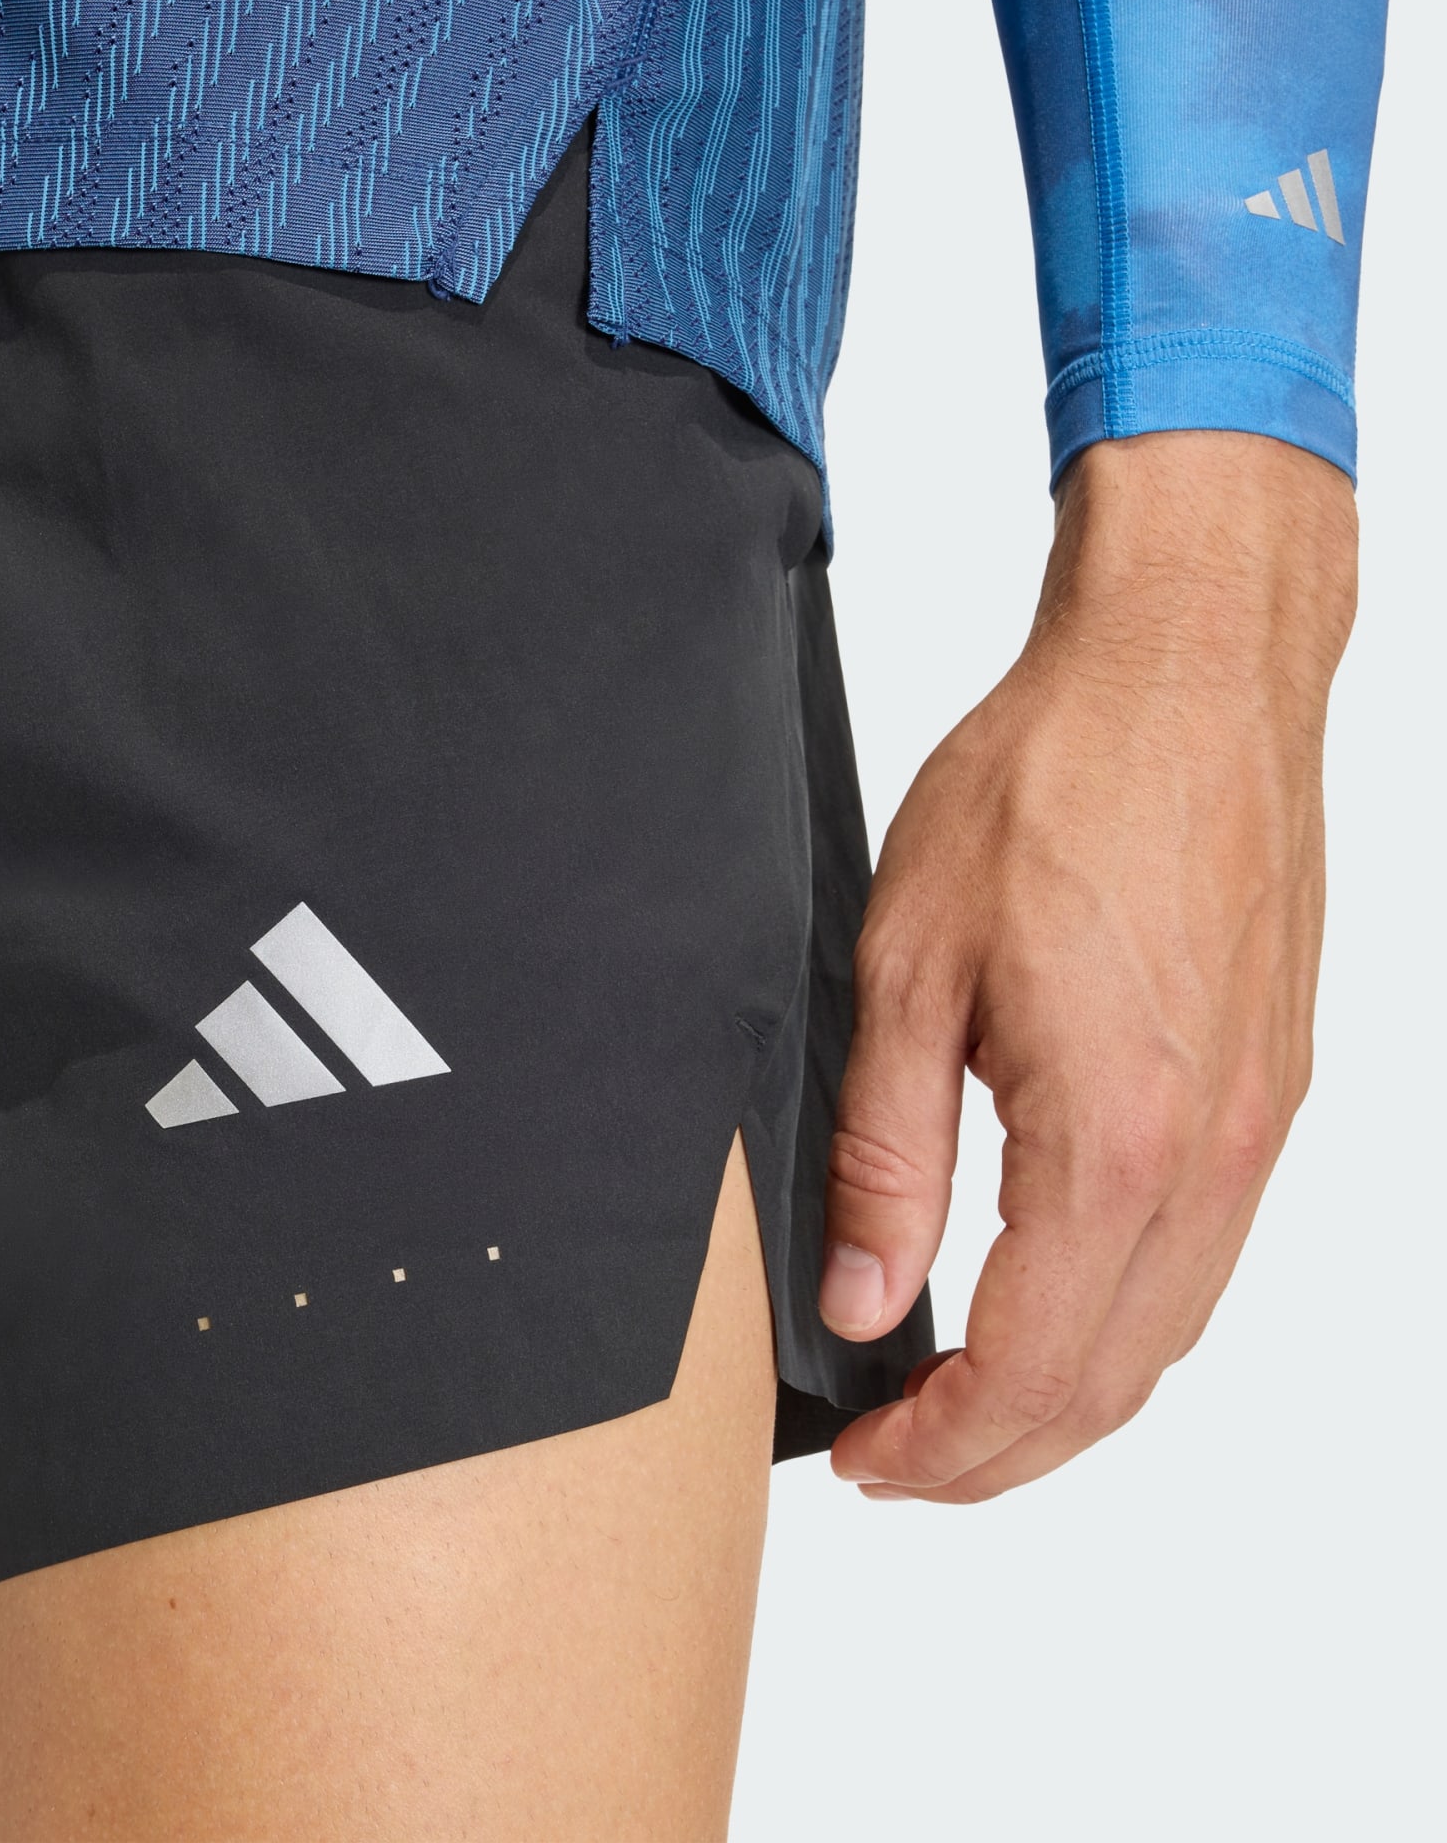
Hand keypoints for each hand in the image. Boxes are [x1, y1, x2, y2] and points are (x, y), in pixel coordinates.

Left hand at [819, 431, 1357, 1501]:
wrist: (1185, 671)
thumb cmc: (1051, 783)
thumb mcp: (905, 967)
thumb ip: (884, 1155)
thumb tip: (863, 1298)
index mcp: (1115, 1135)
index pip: (1033, 1366)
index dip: (945, 1444)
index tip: (870, 1462)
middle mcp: (1211, 1151)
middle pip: (1114, 1381)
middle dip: (1001, 1452)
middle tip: (902, 1463)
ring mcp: (1258, 1122)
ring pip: (1168, 1330)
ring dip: (1067, 1396)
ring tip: (964, 1407)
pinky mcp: (1270, 1084)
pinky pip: (1205, 1253)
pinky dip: (1124, 1317)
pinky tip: (1056, 1303)